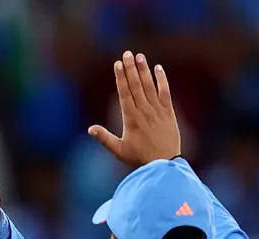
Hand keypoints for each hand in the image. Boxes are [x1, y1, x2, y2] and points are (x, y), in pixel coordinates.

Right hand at [88, 50, 180, 168]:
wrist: (164, 164)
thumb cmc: (140, 158)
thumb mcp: (119, 150)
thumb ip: (105, 138)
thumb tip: (90, 129)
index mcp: (131, 118)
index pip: (124, 93)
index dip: (120, 77)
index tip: (117, 64)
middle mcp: (144, 111)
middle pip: (136, 85)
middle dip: (130, 68)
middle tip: (127, 53)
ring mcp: (157, 110)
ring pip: (149, 86)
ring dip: (144, 70)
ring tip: (140, 56)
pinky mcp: (168, 113)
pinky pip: (165, 92)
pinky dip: (162, 80)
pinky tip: (158, 69)